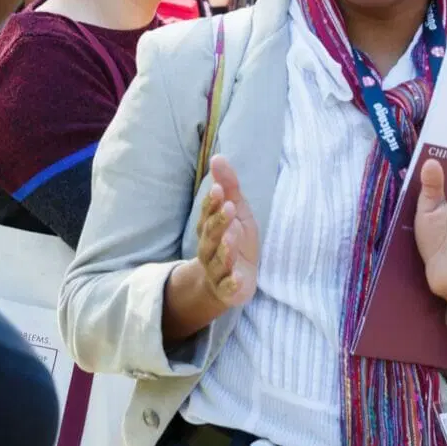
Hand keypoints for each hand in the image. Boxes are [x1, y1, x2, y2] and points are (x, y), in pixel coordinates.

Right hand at [192, 155, 258, 311]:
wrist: (230, 280)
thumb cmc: (233, 239)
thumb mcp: (236, 211)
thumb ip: (228, 186)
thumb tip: (218, 157)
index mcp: (210, 228)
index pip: (208, 214)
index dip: (212, 203)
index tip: (219, 190)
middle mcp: (209, 247)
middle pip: (211, 235)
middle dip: (219, 221)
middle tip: (229, 207)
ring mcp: (218, 269)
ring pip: (219, 260)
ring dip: (225, 249)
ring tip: (232, 237)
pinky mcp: (228, 288)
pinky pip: (228, 287)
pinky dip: (232, 284)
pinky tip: (238, 279)